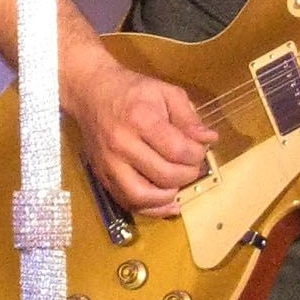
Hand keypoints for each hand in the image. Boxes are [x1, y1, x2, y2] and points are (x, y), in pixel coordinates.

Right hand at [67, 49, 216, 213]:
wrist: (91, 93)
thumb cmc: (132, 91)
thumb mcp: (165, 93)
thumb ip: (189, 117)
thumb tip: (209, 140)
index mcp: (140, 119)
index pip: (178, 151)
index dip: (197, 155)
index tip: (200, 149)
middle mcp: (122, 145)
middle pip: (165, 176)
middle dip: (188, 174)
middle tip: (191, 165)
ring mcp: (109, 164)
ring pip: (142, 196)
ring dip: (168, 196)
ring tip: (178, 184)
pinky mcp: (102, 176)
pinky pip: (127, 202)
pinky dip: (150, 208)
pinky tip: (167, 202)